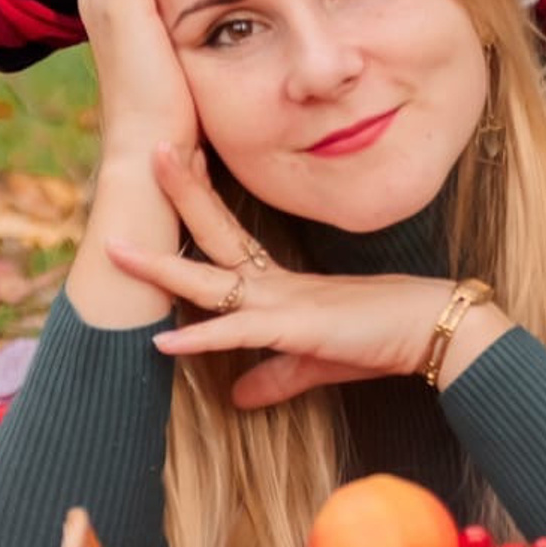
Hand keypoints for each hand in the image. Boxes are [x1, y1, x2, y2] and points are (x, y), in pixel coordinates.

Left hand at [107, 147, 472, 407]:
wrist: (428, 331)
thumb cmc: (378, 339)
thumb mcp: (315, 363)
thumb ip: (275, 375)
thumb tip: (239, 396)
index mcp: (277, 284)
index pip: (226, 236)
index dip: (199, 201)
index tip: (180, 162)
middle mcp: (272, 284)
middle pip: (214, 231)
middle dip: (180, 193)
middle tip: (152, 149)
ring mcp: (281, 302)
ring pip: (208, 280)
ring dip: (161, 266)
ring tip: (117, 247)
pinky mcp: (294, 328)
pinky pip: (237, 333)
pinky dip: (199, 339)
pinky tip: (162, 343)